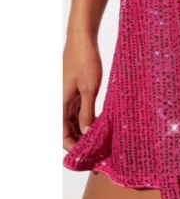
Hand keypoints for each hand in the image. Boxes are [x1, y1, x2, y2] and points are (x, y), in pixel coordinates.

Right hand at [63, 35, 102, 150]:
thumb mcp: (89, 89)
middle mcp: (60, 103)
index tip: (87, 157)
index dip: (73, 147)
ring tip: (101, 140)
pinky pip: (78, 111)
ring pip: (73, 122)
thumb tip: (86, 133)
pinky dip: (87, 119)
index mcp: (59, 104)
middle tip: (98, 151)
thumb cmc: (84, 61)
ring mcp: (67, 98)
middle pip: (67, 130)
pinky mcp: (74, 92)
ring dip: (85, 131)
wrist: (83, 41)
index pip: (62, 134)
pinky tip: (100, 124)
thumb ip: (87, 112)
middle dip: (80, 142)